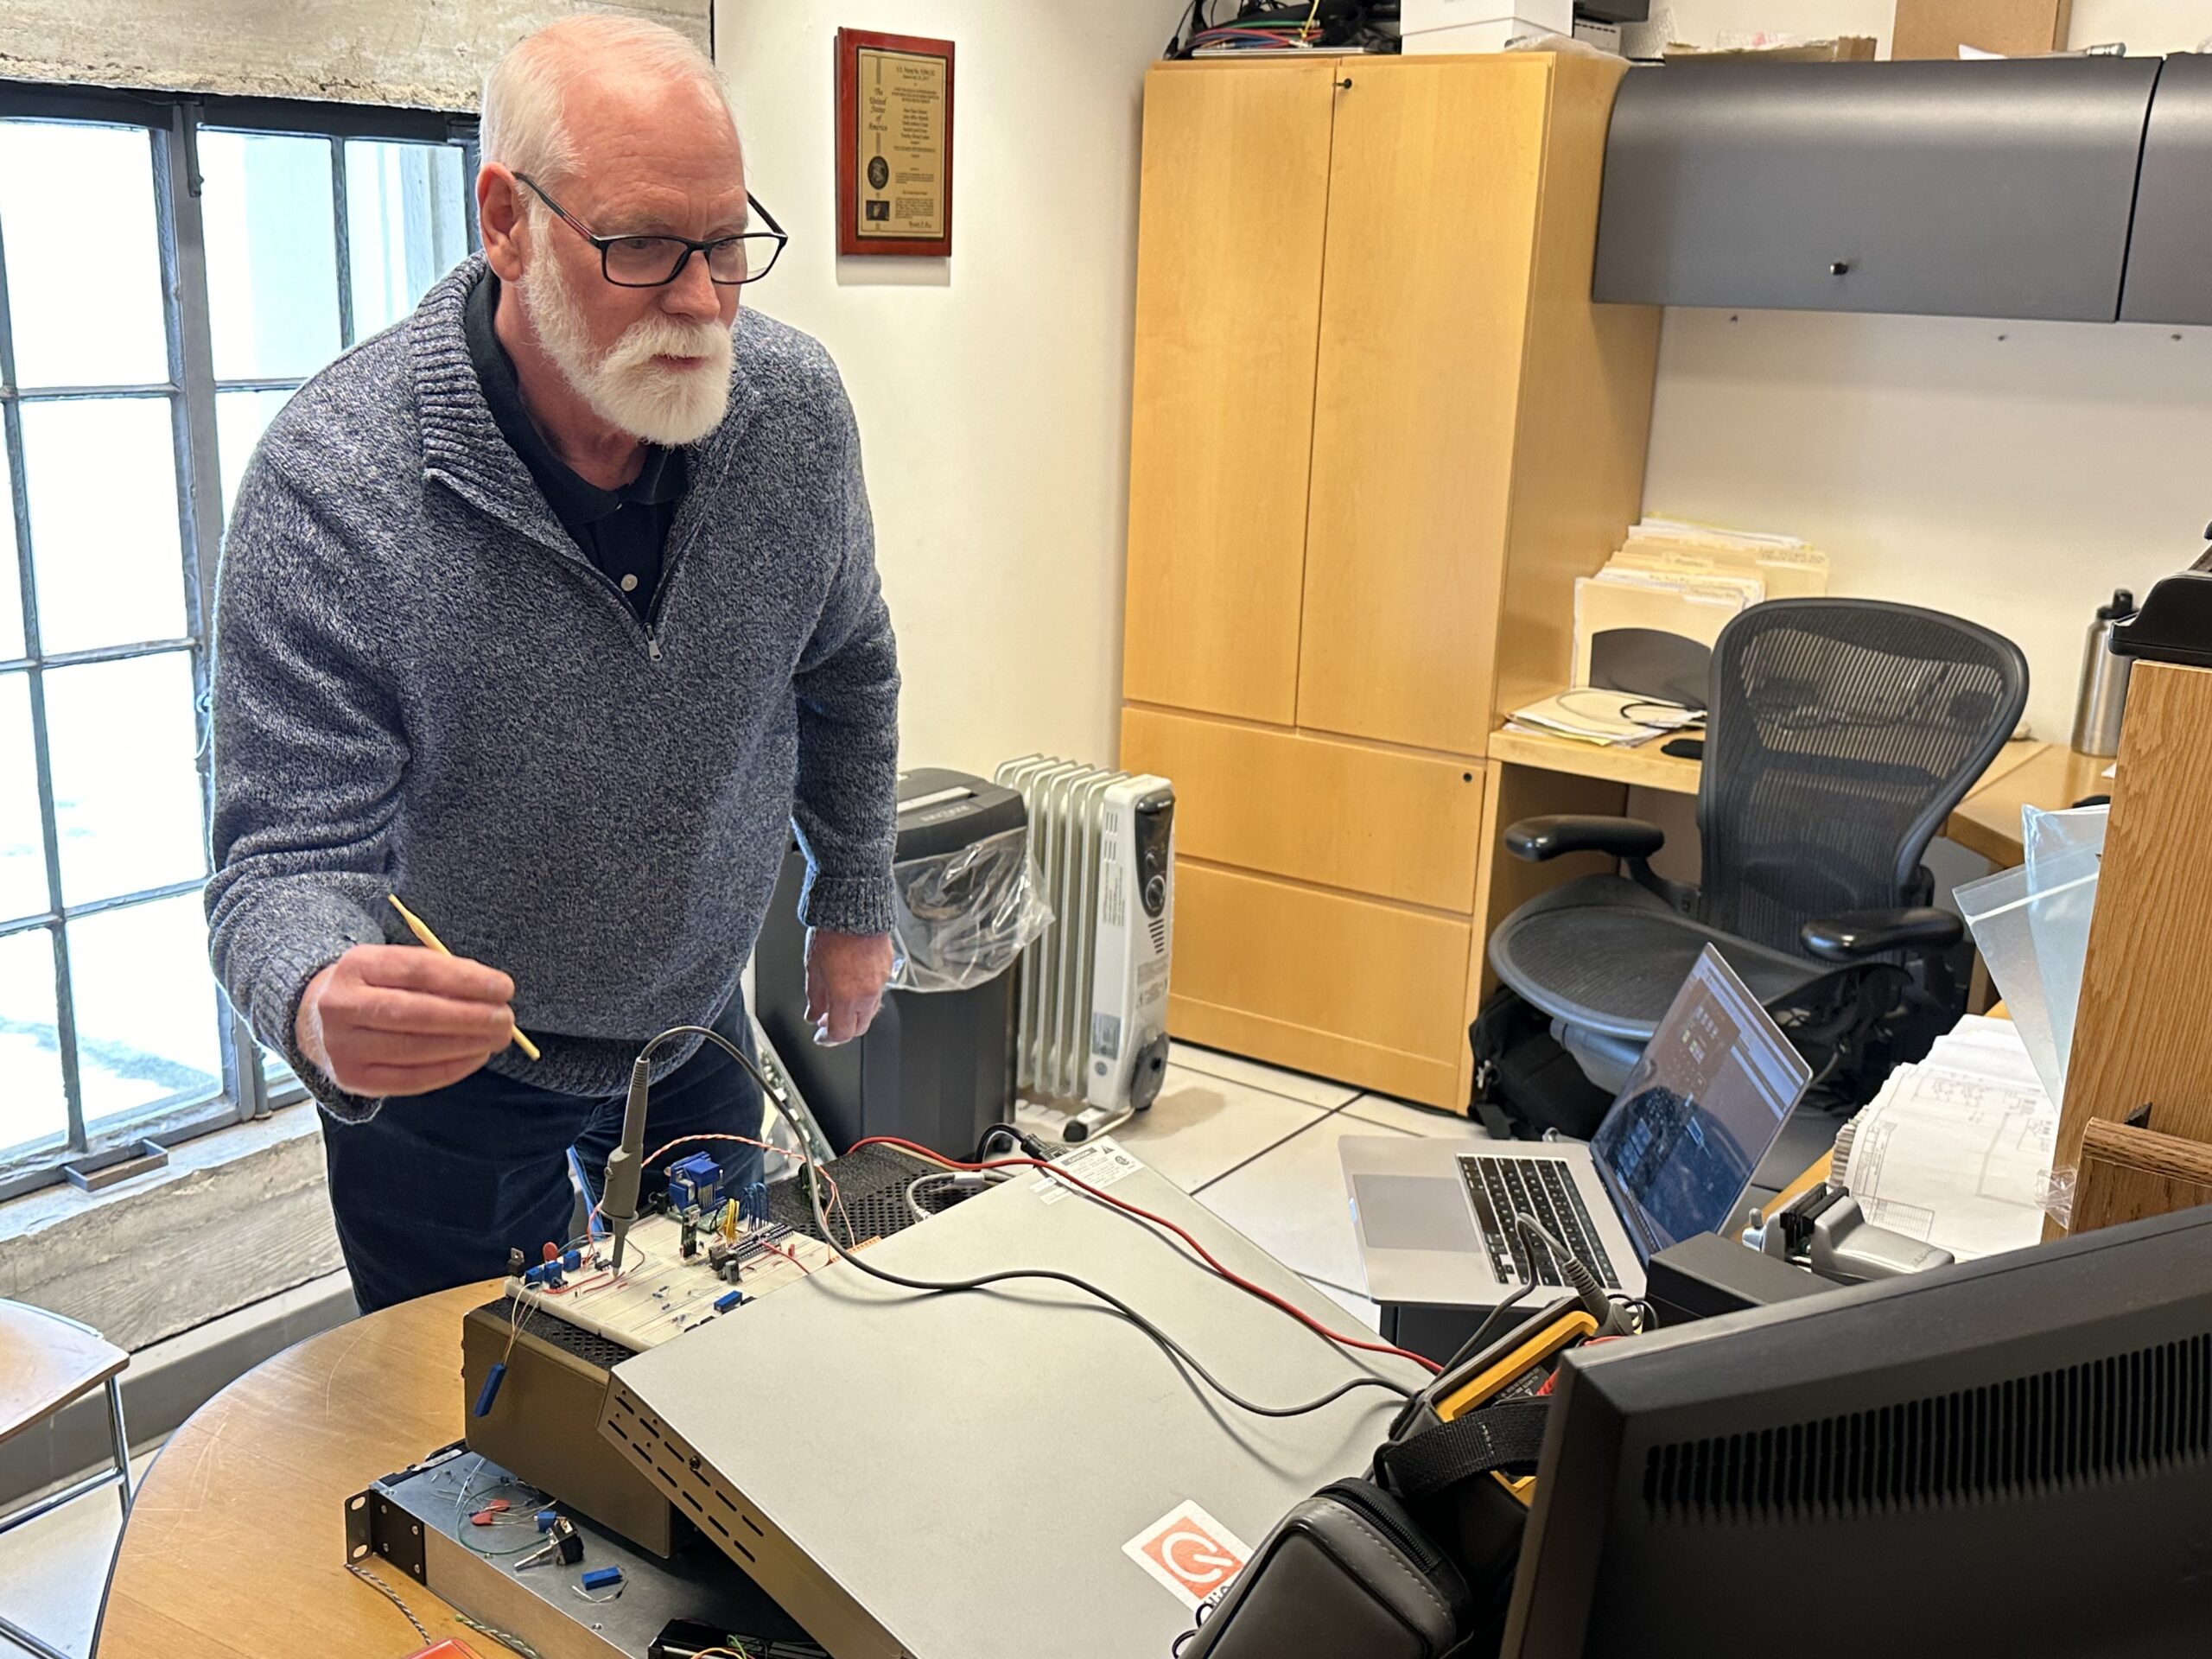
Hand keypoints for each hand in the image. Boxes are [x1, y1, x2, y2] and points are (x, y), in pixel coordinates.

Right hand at [295, 944, 518, 1096]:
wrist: (317, 1020)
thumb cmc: (375, 987)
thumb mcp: (394, 966)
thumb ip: (437, 975)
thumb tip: (490, 994)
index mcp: (356, 966)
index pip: (418, 970)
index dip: (466, 979)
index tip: (503, 987)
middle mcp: (342, 1006)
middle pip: (416, 1013)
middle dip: (470, 1017)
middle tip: (506, 1018)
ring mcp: (343, 1046)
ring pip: (415, 1048)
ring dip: (465, 1044)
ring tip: (497, 1038)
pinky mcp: (352, 1079)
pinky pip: (410, 1079)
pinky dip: (450, 1069)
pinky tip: (476, 1057)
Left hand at [804, 929, 894, 1045]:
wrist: (854, 908)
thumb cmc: (832, 934)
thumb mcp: (813, 969)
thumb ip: (814, 998)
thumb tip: (813, 1014)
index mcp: (847, 997)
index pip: (841, 1034)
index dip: (828, 1039)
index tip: (820, 1036)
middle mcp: (867, 994)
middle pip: (859, 1027)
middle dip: (843, 1030)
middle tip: (828, 1022)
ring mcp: (880, 982)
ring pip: (870, 1011)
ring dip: (855, 1014)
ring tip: (839, 1003)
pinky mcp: (887, 969)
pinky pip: (877, 992)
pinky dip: (864, 997)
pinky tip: (853, 986)